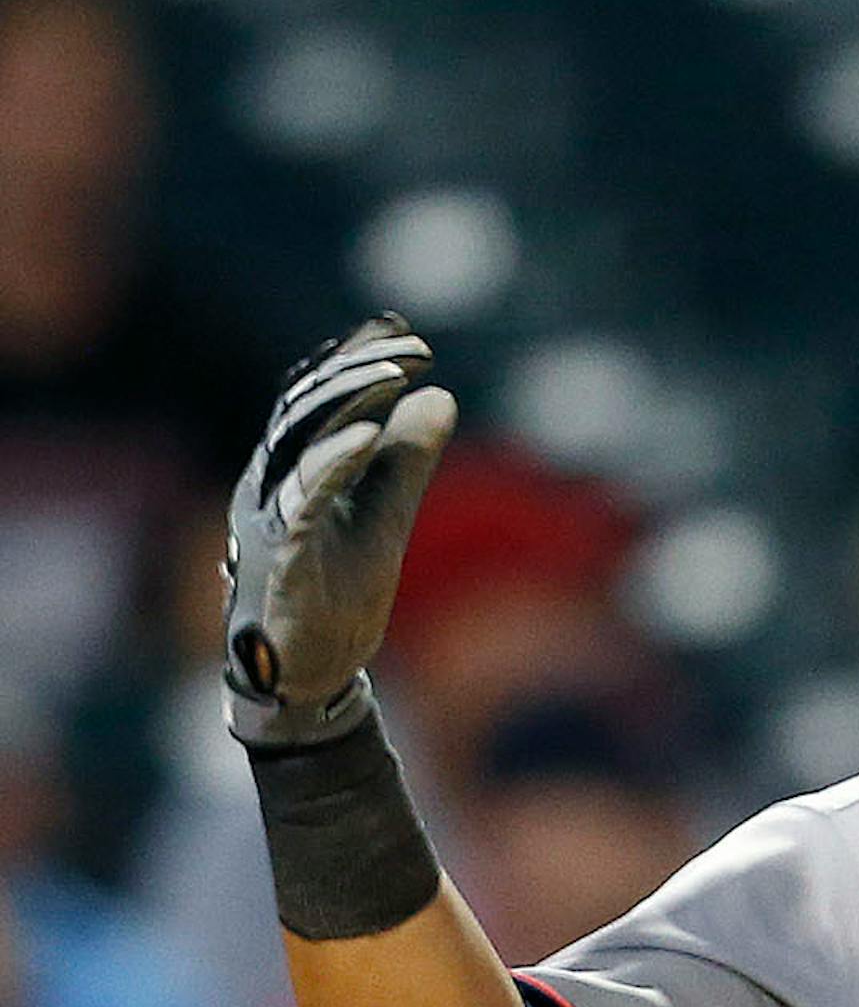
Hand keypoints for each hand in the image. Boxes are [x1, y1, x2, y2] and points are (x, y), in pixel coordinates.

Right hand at [223, 312, 455, 747]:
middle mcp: (269, 483)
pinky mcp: (282, 557)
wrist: (315, 673)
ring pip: (299, 442)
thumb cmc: (339, 591)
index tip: (407, 334)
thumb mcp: (388, 514)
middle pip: (306, 407)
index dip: (357, 361)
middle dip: (359, 371)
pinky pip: (301, 500)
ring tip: (393, 374)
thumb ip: (409, 459)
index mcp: (291, 469)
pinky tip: (369, 436)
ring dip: (347, 402)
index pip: (320, 400)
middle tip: (412, 350)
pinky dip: (332, 463)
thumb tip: (440, 397)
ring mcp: (270, 519)